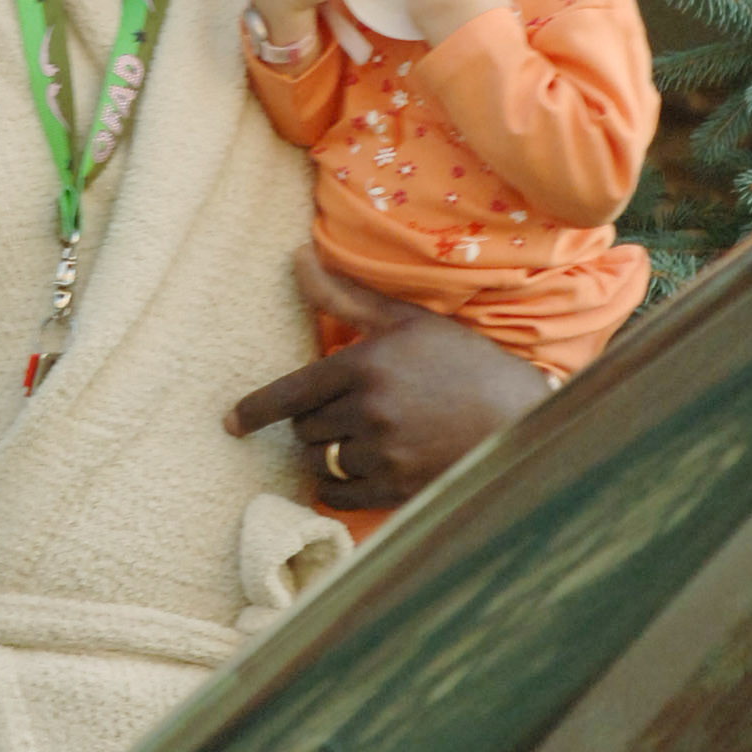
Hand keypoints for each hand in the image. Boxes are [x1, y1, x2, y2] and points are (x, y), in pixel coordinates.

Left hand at [225, 248, 547, 507]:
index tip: (231, 424)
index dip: (253, 412)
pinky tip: (360, 469)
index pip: (289, 394)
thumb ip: (345, 297)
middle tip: (347, 411)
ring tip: (361, 436)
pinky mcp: (397, 487)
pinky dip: (338, 485)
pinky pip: (338, 494)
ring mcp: (383, 452)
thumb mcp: (407, 322)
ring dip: (328, 451)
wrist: (520, 418)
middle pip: (304, 429)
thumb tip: (296, 257)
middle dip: (314, 422)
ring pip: (320, 460)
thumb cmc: (463, 363)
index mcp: (366, 365)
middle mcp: (369, 411)